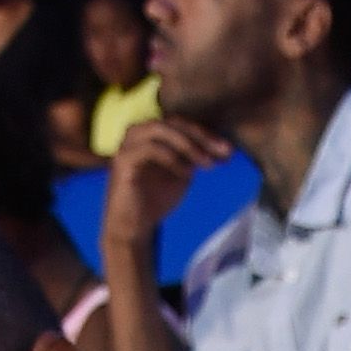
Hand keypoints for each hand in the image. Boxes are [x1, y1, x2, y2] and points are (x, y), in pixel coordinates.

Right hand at [102, 110, 224, 261]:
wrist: (133, 227)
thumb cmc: (155, 201)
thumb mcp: (182, 176)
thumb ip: (194, 159)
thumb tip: (221, 149)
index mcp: (151, 134)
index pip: (181, 124)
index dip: (205, 134)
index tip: (228, 150)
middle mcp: (137, 133)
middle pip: (173, 122)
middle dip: (201, 137)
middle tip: (223, 152)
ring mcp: (128, 144)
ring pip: (160, 130)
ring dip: (188, 145)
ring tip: (208, 164)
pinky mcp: (123, 160)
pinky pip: (150, 149)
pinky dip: (172, 158)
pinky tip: (188, 173)